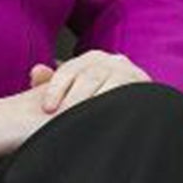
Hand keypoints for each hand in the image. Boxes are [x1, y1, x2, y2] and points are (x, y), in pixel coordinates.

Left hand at [29, 50, 147, 114]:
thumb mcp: (75, 90)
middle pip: (90, 77)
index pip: (69, 70)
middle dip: (75, 100)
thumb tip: (36, 72)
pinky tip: (105, 121)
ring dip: (95, 105)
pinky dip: (116, 107)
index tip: (47, 109)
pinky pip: (129, 95)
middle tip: (62, 120)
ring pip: (109, 85)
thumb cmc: (97, 100)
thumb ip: (54, 84)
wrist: (138, 110)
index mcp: (93, 58)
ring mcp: (132, 73)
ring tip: (83, 123)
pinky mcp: (146, 87)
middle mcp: (114, 61)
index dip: (56, 89)